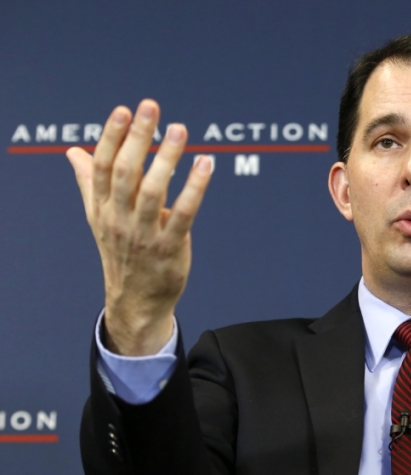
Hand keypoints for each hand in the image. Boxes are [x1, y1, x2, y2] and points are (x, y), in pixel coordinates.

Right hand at [67, 100, 211, 355]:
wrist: (136, 301)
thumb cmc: (121, 252)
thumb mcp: (100, 218)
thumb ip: (90, 182)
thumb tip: (74, 151)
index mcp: (102, 208)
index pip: (103, 167)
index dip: (112, 138)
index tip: (123, 110)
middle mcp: (119, 219)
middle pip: (125, 173)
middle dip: (137, 138)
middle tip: (150, 107)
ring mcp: (144, 234)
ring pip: (153, 191)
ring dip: (167, 158)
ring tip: (179, 129)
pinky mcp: (170, 247)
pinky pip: (184, 213)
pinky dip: (195, 188)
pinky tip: (205, 164)